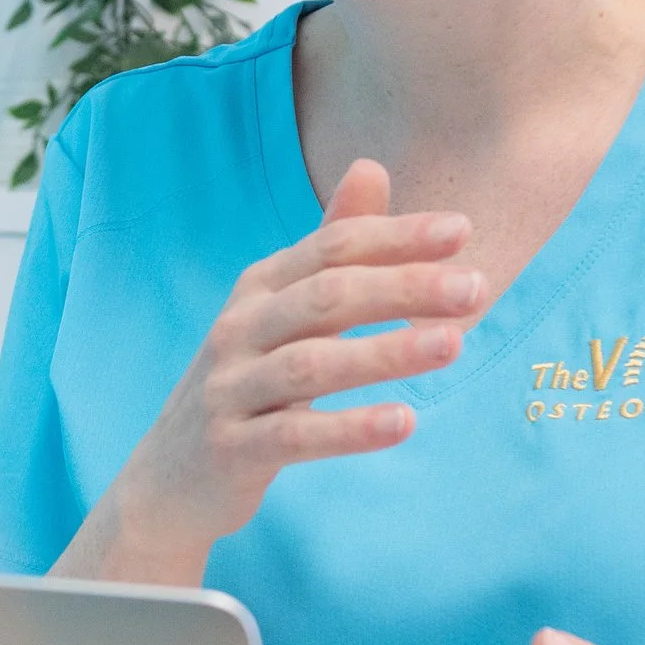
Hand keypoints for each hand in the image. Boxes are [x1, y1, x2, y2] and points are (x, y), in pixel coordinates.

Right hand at [60, 159, 481, 584]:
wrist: (170, 477)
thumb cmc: (247, 383)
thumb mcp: (283, 310)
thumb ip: (330, 248)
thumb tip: (371, 167)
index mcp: (259, 287)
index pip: (331, 247)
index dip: (395, 236)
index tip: (461, 231)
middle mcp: (239, 328)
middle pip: (326, 295)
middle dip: (402, 286)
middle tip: (474, 287)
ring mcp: (230, 389)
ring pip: (312, 363)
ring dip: (385, 353)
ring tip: (453, 344)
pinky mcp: (232, 449)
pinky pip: (296, 435)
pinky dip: (351, 428)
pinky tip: (404, 421)